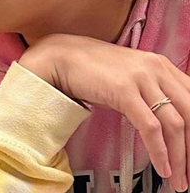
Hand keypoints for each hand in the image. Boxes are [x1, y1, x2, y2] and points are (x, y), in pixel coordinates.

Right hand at [20, 34, 189, 191]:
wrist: (60, 58)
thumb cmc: (92, 70)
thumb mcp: (131, 77)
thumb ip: (152, 92)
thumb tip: (170, 125)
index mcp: (162, 65)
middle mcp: (157, 69)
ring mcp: (141, 78)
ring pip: (176, 124)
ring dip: (179, 158)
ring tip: (178, 180)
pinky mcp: (124, 90)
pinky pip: (151, 127)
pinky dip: (160, 151)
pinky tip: (162, 167)